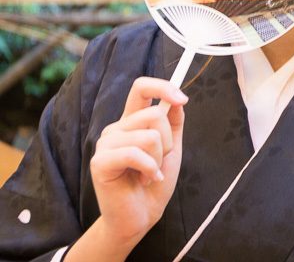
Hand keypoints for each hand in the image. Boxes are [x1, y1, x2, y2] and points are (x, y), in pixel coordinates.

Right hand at [89, 77, 187, 245]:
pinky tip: (144, 180)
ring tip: (149, 174)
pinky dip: (149, 169)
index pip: (140, 88)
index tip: (182, 99)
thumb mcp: (172, 148)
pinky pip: (135, 154)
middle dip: (168, 141)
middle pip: (154, 114)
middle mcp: (116, 128)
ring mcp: (106, 144)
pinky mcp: (100, 162)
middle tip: (158, 162)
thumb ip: (174, 122)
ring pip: (149, 136)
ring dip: (158, 159)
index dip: (163, 87)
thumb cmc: (155, 182)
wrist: (141, 216)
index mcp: (132, 122)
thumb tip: (177, 100)